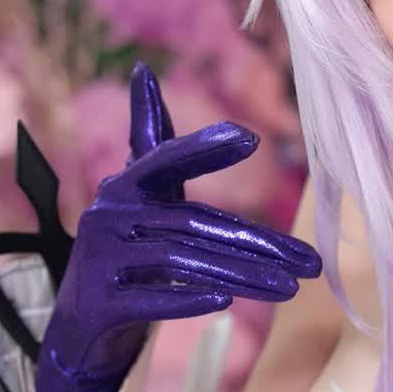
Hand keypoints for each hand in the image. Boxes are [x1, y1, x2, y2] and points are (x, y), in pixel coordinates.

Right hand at [35, 63, 321, 391]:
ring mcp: (99, 260)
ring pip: (179, 261)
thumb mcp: (145, 197)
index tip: (250, 138)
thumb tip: (143, 71)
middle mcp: (108, 216)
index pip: (168, 162)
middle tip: (311, 263)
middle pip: (192, 224)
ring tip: (288, 289)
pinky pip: (147, 300)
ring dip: (239, 275)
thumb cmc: (127, 249)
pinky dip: (185, 300)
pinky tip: (224, 303)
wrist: (81, 320)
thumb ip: (153, 143)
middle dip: (257, 244)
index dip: (205, 149)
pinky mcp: (98, 302)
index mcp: (126, 187)